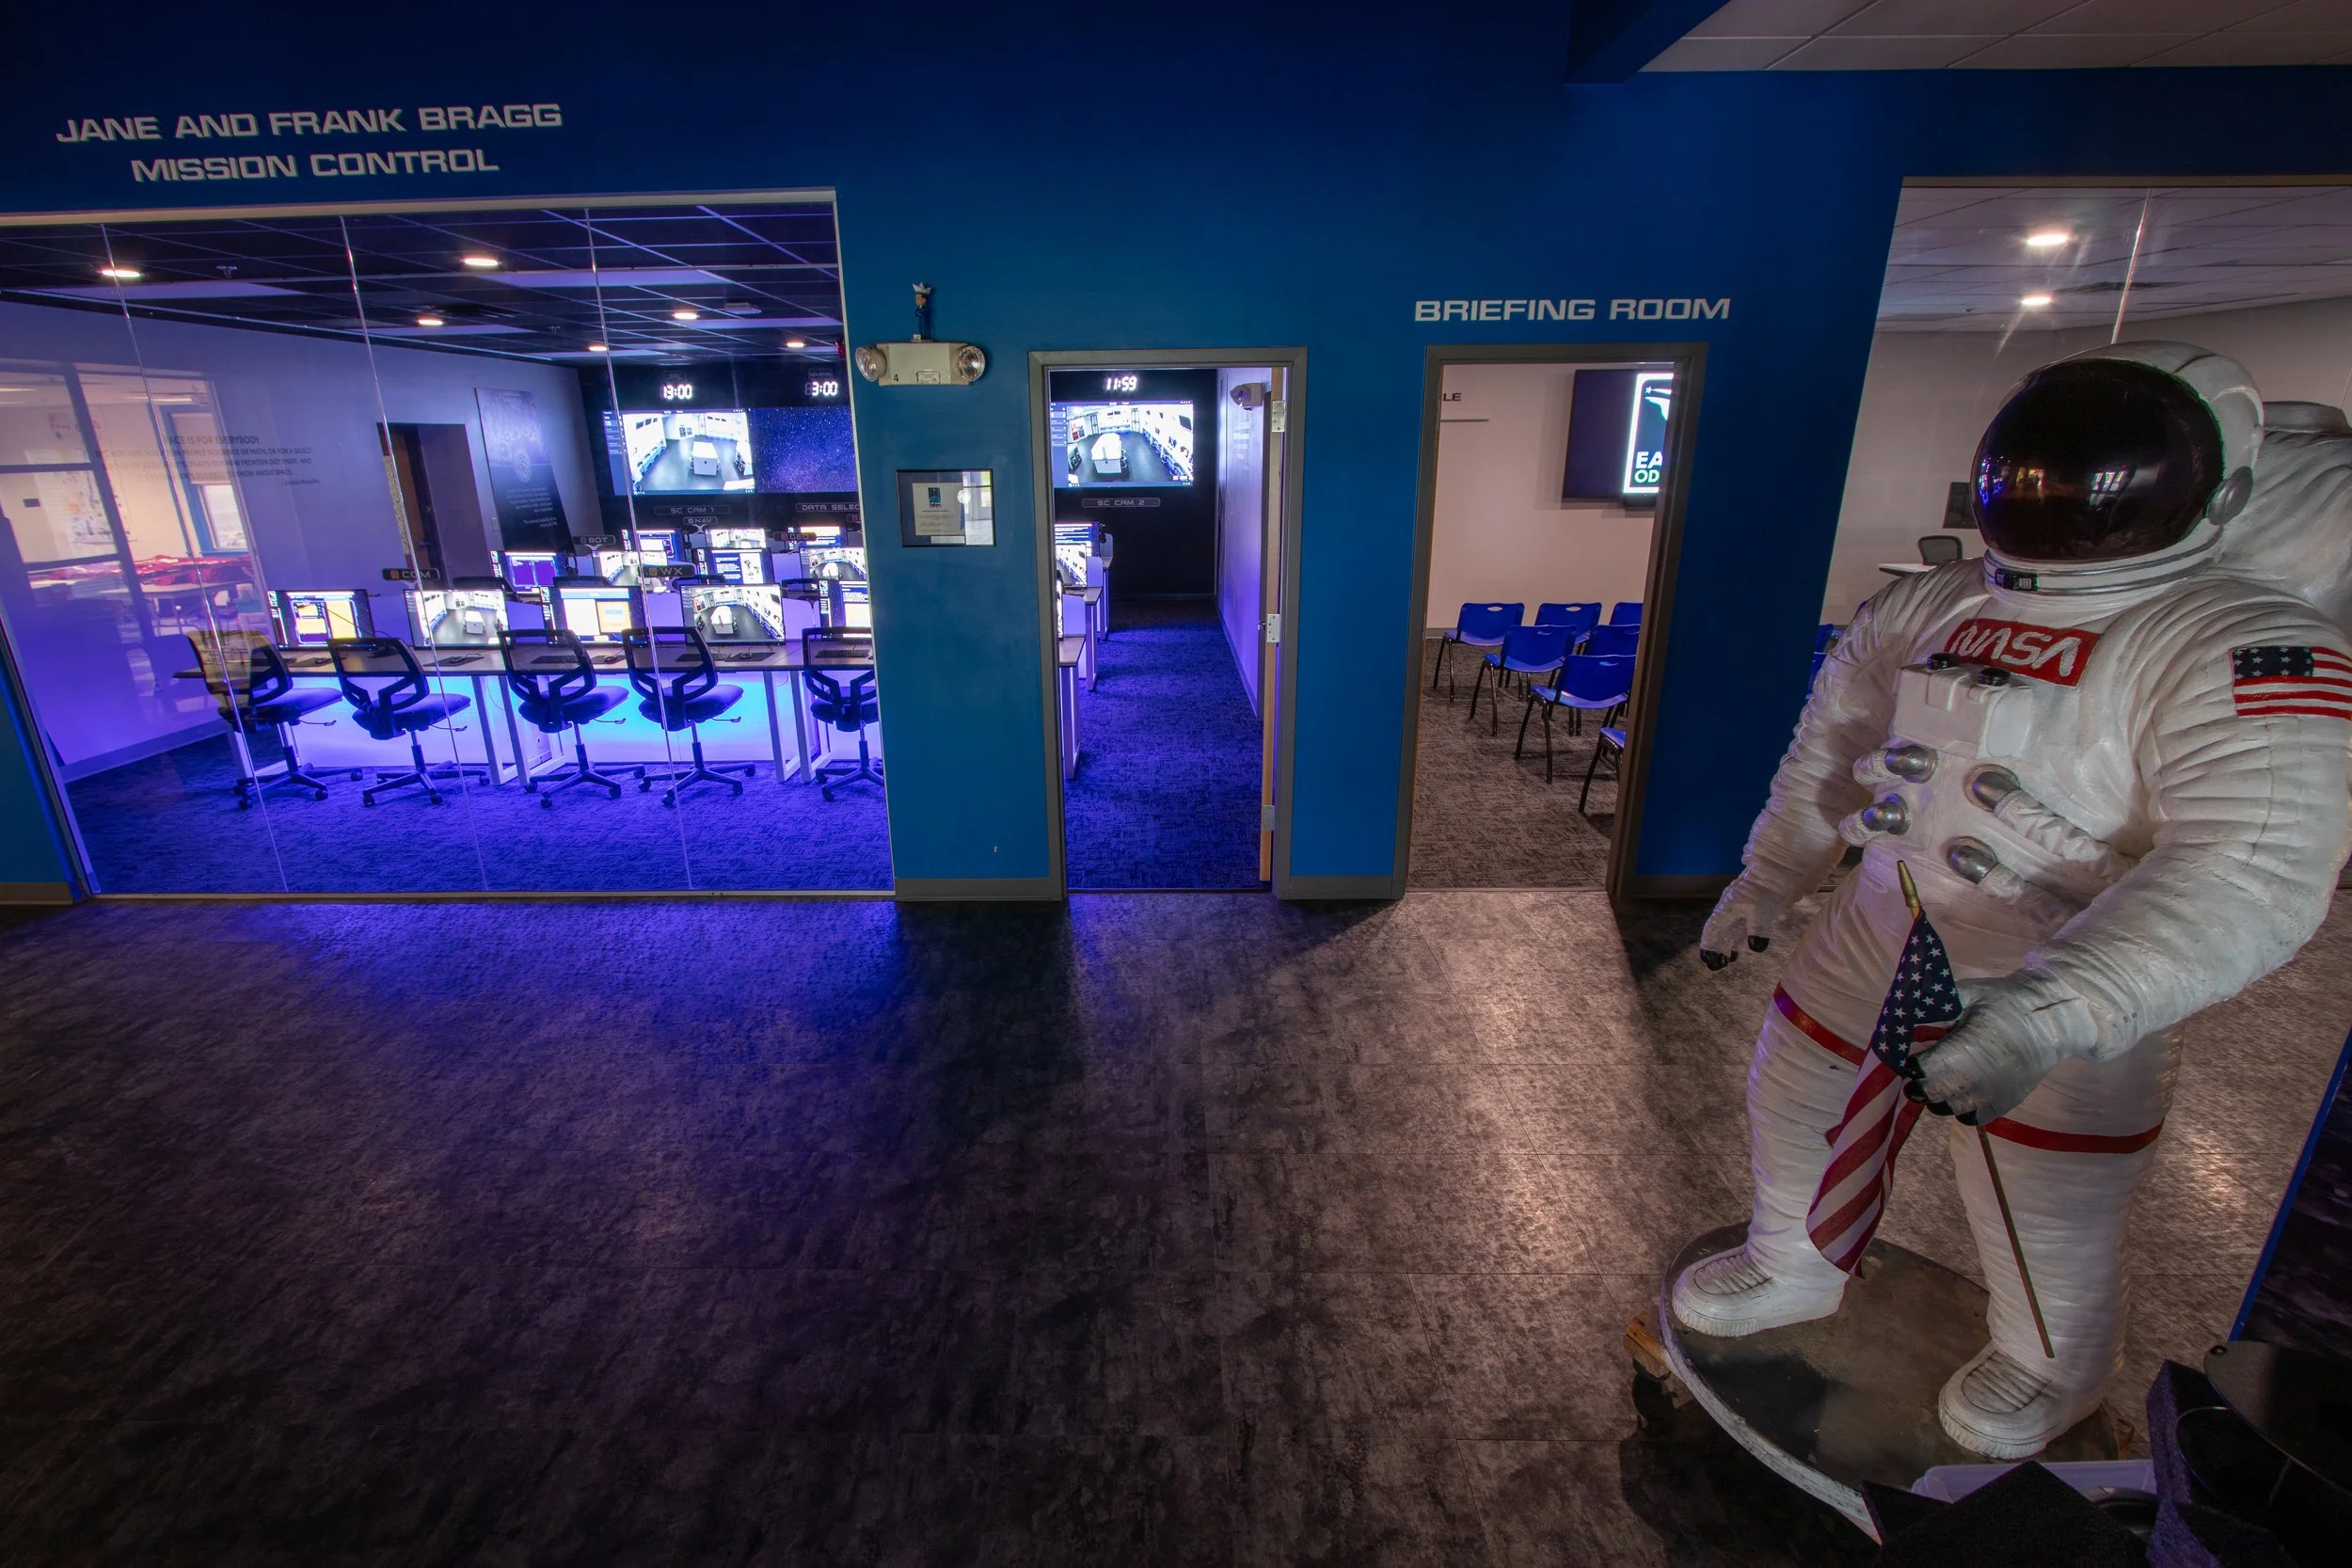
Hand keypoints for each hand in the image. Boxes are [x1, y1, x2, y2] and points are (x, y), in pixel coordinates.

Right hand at [1699, 877, 1781, 970]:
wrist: (1778, 871)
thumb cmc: (1766, 888)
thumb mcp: (1762, 908)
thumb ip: (1757, 928)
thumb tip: (1755, 947)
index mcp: (1727, 908)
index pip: (1713, 928)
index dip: (1708, 943)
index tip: (1706, 957)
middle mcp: (1731, 910)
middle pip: (1719, 931)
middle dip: (1716, 948)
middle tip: (1714, 965)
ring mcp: (1741, 911)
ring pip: (1729, 931)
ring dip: (1727, 945)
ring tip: (1726, 960)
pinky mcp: (1753, 912)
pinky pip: (1741, 929)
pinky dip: (1738, 940)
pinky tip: (1740, 949)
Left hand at [1908, 973, 2095, 1123]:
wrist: (2051, 1019)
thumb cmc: (2004, 1002)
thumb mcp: (1968, 993)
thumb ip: (1934, 1005)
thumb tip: (1902, 1015)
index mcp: (1968, 1048)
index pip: (1925, 1068)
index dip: (1913, 1064)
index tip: (1911, 1055)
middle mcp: (1980, 1078)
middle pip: (1932, 1093)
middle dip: (1919, 1083)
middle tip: (1920, 1071)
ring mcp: (1994, 1094)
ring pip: (1948, 1109)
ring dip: (1936, 1097)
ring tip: (1940, 1080)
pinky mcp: (2006, 1104)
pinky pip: (1972, 1119)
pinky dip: (1959, 1109)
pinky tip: (1960, 1092)